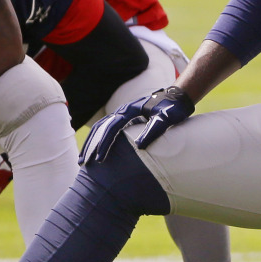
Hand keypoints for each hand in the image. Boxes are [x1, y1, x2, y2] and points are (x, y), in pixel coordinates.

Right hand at [79, 86, 193, 164]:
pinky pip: (108, 130)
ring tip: (83, 160)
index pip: (111, 128)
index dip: (104, 143)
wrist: (177, 98)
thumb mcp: (166, 119)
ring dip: (91, 143)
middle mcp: (123, 111)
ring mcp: (123, 114)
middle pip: (101, 128)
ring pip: (101, 129)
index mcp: (130, 110)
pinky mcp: (126, 119)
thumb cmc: (172, 109)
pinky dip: (99, 140)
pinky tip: (96, 151)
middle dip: (91, 146)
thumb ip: (154, 130)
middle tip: (83, 163)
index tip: (98, 159)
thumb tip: (139, 146)